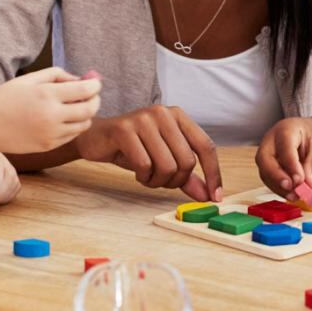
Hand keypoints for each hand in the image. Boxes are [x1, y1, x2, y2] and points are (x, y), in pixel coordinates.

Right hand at [0, 67, 101, 154]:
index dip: (95, 84)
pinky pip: (72, 135)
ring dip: (86, 114)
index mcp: (47, 95)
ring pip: (84, 124)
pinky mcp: (48, 145)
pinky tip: (63, 118)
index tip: (94, 81)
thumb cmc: (4, 99)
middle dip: (95, 99)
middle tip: (91, 94)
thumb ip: (57, 75)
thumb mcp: (28, 79)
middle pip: (90, 109)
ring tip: (75, 106)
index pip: (86, 90)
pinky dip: (74, 126)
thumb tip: (80, 79)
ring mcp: (51, 134)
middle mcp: (52, 116)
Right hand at [74, 106, 223, 202]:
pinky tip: (137, 173)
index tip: (215, 197)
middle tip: (162, 182)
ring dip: (157, 181)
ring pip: (167, 166)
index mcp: (178, 116)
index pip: (206, 146)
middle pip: (187, 161)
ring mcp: (144, 119)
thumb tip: (207, 196)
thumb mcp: (163, 160)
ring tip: (147, 177)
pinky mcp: (124, 129)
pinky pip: (145, 165)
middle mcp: (163, 113)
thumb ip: (186, 176)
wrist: (96, 139)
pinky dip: (143, 177)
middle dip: (176, 181)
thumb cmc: (132, 148)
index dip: (213, 174)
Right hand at [256, 117, 311, 197]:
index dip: (290, 165)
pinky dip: (279, 189)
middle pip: (264, 158)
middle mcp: (272, 139)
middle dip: (276, 177)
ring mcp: (267, 152)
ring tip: (296, 195)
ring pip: (265, 172)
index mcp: (286, 129)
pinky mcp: (268, 165)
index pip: (284, 147)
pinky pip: (269, 179)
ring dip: (279, 187)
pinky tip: (292, 194)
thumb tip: (308, 184)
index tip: (300, 180)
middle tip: (291, 189)